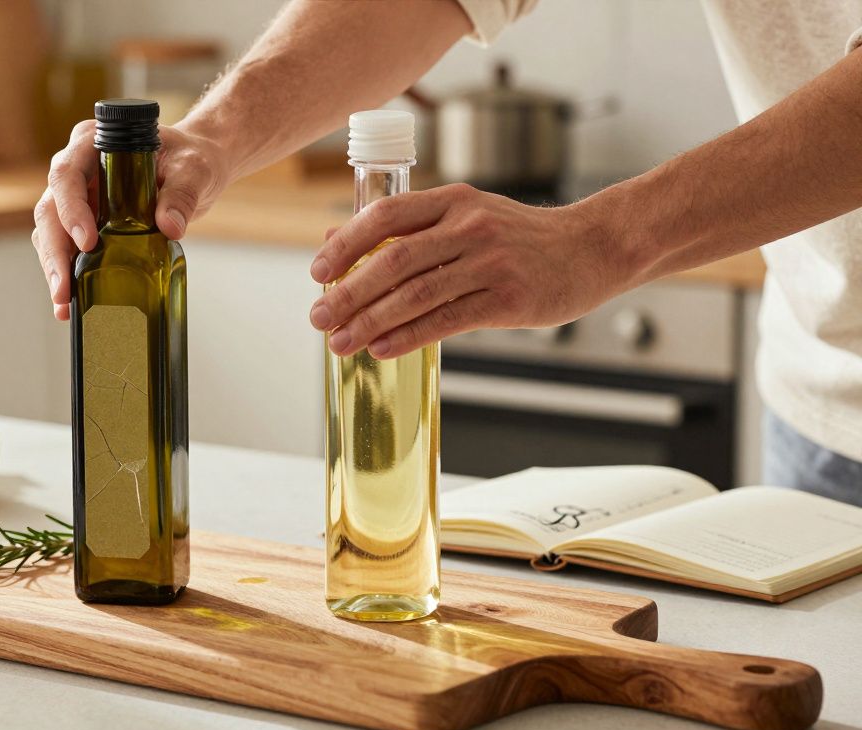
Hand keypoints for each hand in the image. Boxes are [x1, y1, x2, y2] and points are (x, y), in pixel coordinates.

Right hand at [32, 121, 230, 319]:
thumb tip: (171, 228)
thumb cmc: (191, 159)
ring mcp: (77, 196)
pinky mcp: (84, 221)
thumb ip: (182, 194)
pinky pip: (65, 247)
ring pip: (50, 231)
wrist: (195, 169)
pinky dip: (67, 274)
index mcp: (94, 143)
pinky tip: (70, 303)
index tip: (87, 242)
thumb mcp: (194, 171)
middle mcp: (77, 168)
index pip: (67, 174)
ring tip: (64, 303)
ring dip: (54, 268)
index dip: (71, 209)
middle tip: (64, 288)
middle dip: (54, 251)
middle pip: (50, 209)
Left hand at [309, 183, 629, 358]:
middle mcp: (469, 227)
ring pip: (416, 294)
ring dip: (370, 321)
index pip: (385, 216)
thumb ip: (407, 226)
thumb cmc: (520, 238)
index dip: (346, 245)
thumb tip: (335, 237)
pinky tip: (381, 349)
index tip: (318, 272)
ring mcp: (490, 263)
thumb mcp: (465, 215)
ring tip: (340, 342)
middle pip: (394, 260)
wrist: (592, 249)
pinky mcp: (508, 299)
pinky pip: (446, 320)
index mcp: (453, 201)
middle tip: (319, 317)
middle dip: (349, 293)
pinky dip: (408, 336)